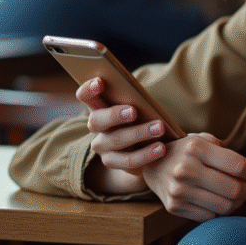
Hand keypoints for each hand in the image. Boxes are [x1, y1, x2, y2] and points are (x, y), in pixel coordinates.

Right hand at [79, 76, 166, 194]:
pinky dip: (146, 154)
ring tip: (159, 128)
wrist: (144, 148)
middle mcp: (96, 127)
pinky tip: (161, 148)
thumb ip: (135, 99)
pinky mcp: (114, 163)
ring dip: (138, 133)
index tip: (100, 81)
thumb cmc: (141, 117)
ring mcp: (103, 147)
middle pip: (96, 120)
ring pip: (115, 140)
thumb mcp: (137, 106)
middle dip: (114, 115)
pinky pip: (128, 160)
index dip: (88, 88)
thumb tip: (144, 96)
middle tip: (134, 111)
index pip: (85, 96)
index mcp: (99, 106)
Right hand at [142, 132, 245, 221]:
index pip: (238, 166)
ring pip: (225, 207)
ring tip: (235, 197)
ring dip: (236, 204)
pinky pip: (210, 216)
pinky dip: (217, 211)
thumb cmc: (186, 152)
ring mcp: (178, 190)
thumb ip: (224, 150)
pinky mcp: (174, 207)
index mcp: (196, 148)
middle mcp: (185, 169)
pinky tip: (215, 202)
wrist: (153, 165)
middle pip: (234, 189)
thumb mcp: (201, 140)